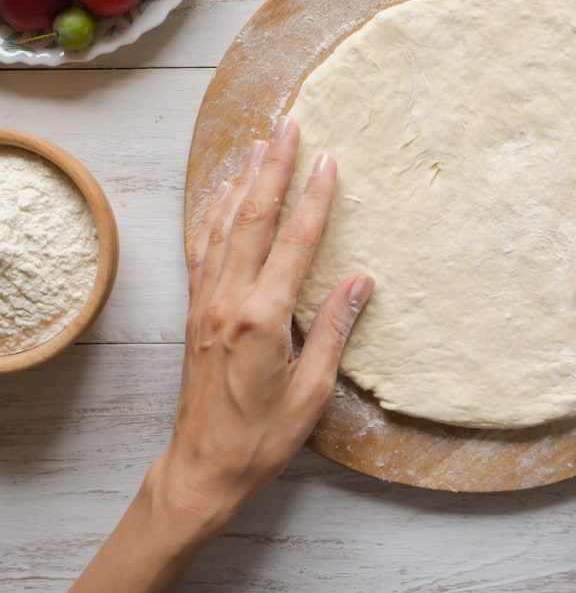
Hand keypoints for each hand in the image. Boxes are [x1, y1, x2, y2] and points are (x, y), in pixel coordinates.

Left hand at [65, 117, 371, 592]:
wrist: (203, 467)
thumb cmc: (263, 436)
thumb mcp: (313, 390)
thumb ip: (335, 328)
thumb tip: (361, 279)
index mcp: (263, 317)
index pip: (294, 241)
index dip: (314, 197)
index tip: (328, 160)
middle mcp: (229, 299)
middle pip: (253, 218)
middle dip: (272, 167)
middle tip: (287, 125)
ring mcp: (206, 301)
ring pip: (223, 225)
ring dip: (242, 180)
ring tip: (257, 143)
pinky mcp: (196, 309)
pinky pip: (203, 247)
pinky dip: (213, 213)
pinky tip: (222, 194)